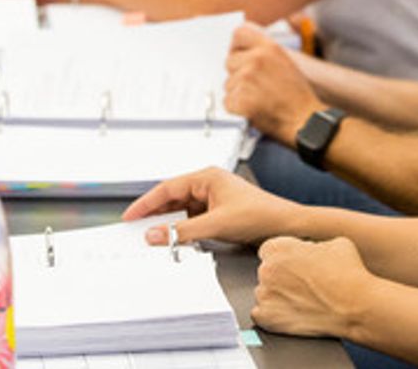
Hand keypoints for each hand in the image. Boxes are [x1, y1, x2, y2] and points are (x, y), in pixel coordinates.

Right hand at [123, 166, 301, 246]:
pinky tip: (176, 240)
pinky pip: (193, 220)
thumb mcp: (217, 224)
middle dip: (155, 215)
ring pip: (182, 211)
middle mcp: (209, 185)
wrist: (287, 225)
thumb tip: (156, 234)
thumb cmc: (261, 214)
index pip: (167, 188)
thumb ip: (183, 231)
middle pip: (173, 199)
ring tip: (154, 238)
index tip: (130, 216)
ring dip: (169, 224)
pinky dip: (182, 230)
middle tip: (136, 229)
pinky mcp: (219, 213)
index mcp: (207, 177)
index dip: (146, 203)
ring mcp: (214, 199)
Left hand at [224, 23, 326, 143]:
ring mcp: (247, 79)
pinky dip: (237, 108)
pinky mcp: (241, 99)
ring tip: (259, 100)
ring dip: (238, 93)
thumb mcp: (285, 62)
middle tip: (254, 86)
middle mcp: (257, 59)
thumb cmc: (298, 96)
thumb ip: (264, 54)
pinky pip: (228, 101)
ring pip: (228, 84)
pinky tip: (253, 110)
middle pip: (229, 61)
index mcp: (269, 47)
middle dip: (237, 74)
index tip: (239, 56)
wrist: (305, 120)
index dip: (237, 46)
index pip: (239, 33)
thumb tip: (241, 53)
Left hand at [253, 236, 374, 337]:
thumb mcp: (334, 242)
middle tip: (302, 284)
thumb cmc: (348, 273)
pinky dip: (273, 314)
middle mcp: (267, 270)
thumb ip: (313, 245)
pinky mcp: (268, 319)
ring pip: (264, 293)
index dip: (284, 257)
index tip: (294, 265)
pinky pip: (260, 314)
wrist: (355, 305)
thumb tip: (311, 251)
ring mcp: (265, 296)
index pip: (269, 250)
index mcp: (279, 248)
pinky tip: (292, 312)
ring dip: (277, 295)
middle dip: (281, 276)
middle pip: (266, 271)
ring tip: (301, 300)